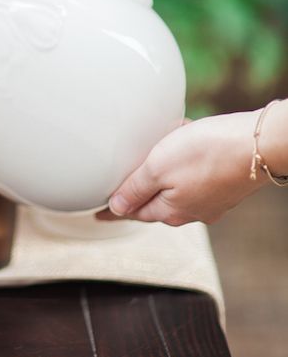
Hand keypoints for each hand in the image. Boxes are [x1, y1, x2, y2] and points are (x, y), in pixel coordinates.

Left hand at [99, 112, 262, 225]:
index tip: (98, 213)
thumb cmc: (206, 152)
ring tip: (152, 155)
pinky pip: (194, 174)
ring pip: (176, 186)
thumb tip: (116, 208)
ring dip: (162, 172)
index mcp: (171, 212)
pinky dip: (183, 161)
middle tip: (122, 181)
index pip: (133, 213)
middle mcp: (192, 211)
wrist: (258, 144)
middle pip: (155, 202)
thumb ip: (135, 189)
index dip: (114, 210)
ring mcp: (211, 200)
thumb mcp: (157, 168)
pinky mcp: (224, 183)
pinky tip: (182, 143)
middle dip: (139, 190)